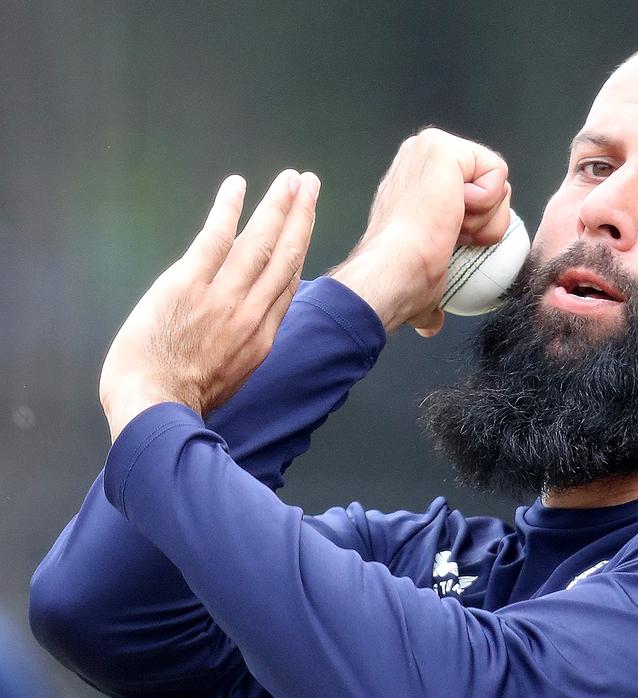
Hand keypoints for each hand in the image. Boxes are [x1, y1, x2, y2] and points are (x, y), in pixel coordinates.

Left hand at [99, 170, 320, 440]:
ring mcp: (222, 297)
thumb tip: (246, 336)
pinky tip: (237, 186)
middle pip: (286, 254)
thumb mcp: (231, 380)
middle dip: (300, 215)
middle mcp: (250, 313)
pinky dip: (228, 209)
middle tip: (310, 184)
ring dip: (278, 205)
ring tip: (292, 178)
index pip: (286, 285)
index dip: (297, 251)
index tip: (303, 227)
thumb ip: (242, 349)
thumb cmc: (182, 401)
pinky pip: (215, 239)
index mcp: (261, 338)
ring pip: (260, 242)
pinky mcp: (188, 285)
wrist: (155, 408)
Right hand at [328, 127, 510, 335]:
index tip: (447, 240)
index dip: (474, 225)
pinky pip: (498, 174)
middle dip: (483, 220)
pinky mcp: (446, 148)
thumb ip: (433, 284)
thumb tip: (430, 325)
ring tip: (448, 227)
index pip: (478, 192)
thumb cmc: (402, 275)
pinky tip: (454, 215)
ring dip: (484, 218)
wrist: (395, 270)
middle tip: (449, 235)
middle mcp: (423, 155)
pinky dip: (486, 205)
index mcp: (418, 178)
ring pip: (498, 183)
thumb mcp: (424, 271)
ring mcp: (432, 146)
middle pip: (492, 186)